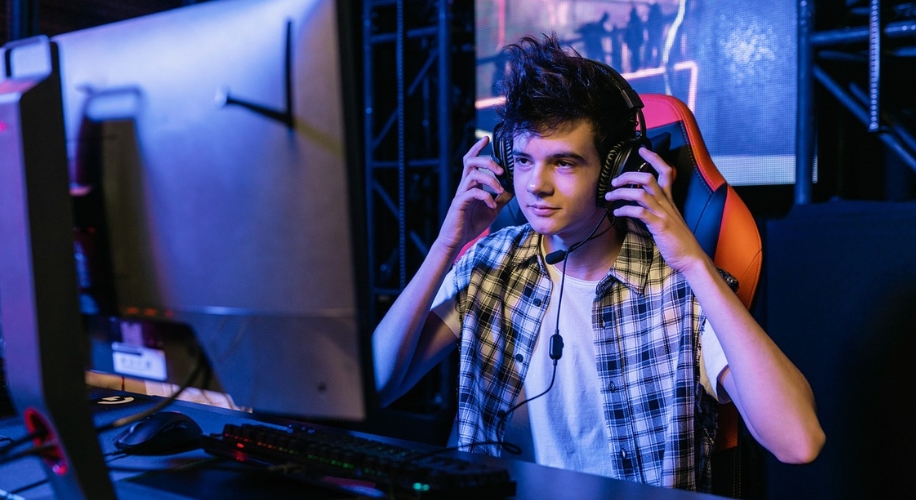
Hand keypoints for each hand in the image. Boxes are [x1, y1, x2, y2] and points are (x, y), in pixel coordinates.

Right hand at [437, 136, 512, 252]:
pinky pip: (472, 193)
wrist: (457, 239)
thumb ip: (501, 198)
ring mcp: (461, 194)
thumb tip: (513, 189)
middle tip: (500, 170)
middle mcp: (465, 185)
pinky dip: (485, 196)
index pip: (472, 160)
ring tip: (499, 190)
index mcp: (471, 184)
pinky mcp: (460, 204)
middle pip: (471, 162)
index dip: (477, 148)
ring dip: (489, 180)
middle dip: (487, 161)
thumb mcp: (492, 209)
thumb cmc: (471, 223)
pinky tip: (492, 204)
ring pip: (473, 175)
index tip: (487, 138)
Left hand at [604, 147, 706, 271]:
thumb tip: (635, 205)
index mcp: (670, 200)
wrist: (690, 258)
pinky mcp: (659, 226)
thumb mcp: (667, 220)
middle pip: (648, 178)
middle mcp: (667, 203)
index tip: (642, 150)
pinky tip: (616, 212)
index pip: (666, 172)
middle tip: (614, 181)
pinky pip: (640, 212)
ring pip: (641, 193)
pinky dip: (625, 209)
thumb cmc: (677, 241)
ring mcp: (664, 214)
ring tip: (609, 196)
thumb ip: (654, 210)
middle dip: (628, 176)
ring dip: (621, 192)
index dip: (654, 158)